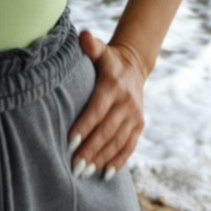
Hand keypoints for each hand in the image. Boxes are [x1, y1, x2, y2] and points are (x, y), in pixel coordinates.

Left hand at [67, 29, 146, 178]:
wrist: (134, 66)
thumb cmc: (107, 60)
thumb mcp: (101, 50)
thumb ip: (91, 45)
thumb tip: (84, 37)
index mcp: (114, 85)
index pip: (98, 109)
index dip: (85, 126)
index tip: (70, 142)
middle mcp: (127, 102)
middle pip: (107, 130)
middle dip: (90, 149)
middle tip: (73, 166)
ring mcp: (135, 115)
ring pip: (118, 142)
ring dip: (101, 158)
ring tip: (84, 172)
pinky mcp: (139, 125)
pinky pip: (130, 147)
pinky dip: (118, 161)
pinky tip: (105, 174)